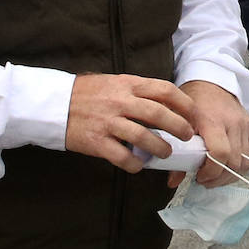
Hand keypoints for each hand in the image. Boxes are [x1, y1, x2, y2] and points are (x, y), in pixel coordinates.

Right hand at [65, 74, 195, 173]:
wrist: (55, 104)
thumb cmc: (89, 94)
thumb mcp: (116, 83)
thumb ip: (139, 92)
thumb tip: (169, 105)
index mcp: (128, 84)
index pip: (165, 90)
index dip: (184, 104)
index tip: (194, 115)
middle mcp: (121, 102)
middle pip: (160, 114)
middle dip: (179, 128)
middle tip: (187, 137)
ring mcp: (108, 122)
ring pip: (144, 137)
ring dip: (161, 148)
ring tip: (166, 153)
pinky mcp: (97, 141)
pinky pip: (122, 156)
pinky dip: (135, 164)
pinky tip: (140, 165)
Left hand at [180, 80, 248, 187]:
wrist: (211, 84)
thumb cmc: (194, 102)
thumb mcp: (179, 122)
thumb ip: (177, 152)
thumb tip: (173, 181)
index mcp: (211, 120)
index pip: (220, 153)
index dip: (211, 172)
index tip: (200, 176)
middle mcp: (231, 122)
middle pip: (233, 162)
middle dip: (218, 178)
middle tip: (205, 179)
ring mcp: (244, 125)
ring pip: (245, 163)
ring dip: (230, 175)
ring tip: (216, 174)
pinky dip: (241, 166)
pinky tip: (227, 166)